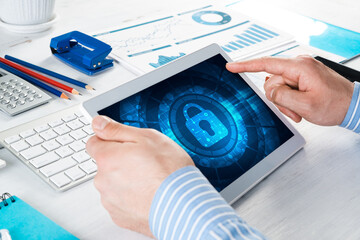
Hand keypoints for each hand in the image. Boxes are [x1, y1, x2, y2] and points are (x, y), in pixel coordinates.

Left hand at [86, 116, 193, 236]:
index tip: (124, 144)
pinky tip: (148, 194)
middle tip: (144, 162)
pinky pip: (120, 202)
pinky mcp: (119, 217)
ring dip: (125, 181)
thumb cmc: (168, 170)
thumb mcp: (147, 137)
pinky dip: (131, 198)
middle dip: (119, 161)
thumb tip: (98, 123)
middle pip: (105, 165)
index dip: (110, 140)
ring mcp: (110, 201)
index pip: (93, 142)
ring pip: (112, 184)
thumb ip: (117, 130)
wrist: (182, 205)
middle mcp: (102, 180)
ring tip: (149, 181)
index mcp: (107, 157)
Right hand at [226, 56, 353, 125]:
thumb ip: (281, 96)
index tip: (231, 66)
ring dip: (285, 103)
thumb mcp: (304, 105)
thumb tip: (268, 89)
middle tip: (294, 111)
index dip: (245, 66)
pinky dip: (290, 100)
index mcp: (300, 67)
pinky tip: (300, 107)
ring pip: (278, 88)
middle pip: (272, 82)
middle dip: (279, 100)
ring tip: (300, 111)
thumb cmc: (335, 104)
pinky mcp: (302, 77)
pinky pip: (286, 88)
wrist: (352, 106)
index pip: (266, 64)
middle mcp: (299, 65)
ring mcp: (300, 71)